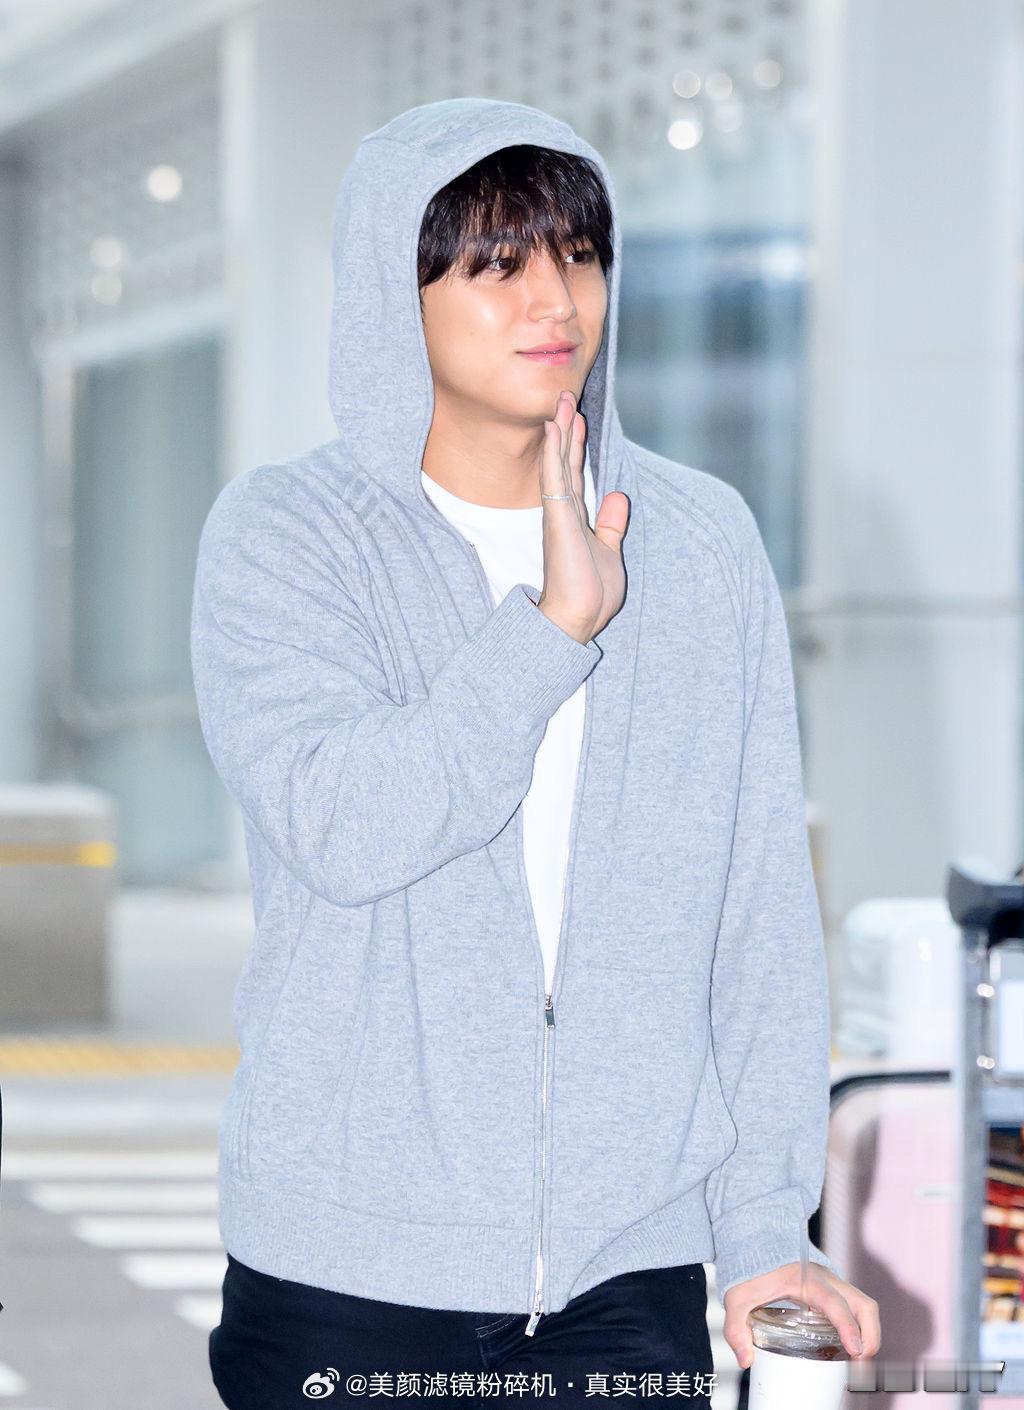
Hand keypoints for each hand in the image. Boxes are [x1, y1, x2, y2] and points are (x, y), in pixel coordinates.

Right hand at [536, 388, 629, 643]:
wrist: (578, 618)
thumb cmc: (591, 594)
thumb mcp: (610, 551)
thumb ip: (611, 525)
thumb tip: (618, 496)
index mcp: (575, 521)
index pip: (576, 475)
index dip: (576, 447)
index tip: (577, 420)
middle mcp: (563, 513)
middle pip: (566, 463)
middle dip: (566, 431)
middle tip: (564, 398)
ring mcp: (559, 515)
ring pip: (558, 464)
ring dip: (559, 432)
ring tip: (559, 403)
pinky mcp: (558, 520)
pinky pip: (555, 480)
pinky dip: (554, 454)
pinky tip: (555, 430)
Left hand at [723, 1262, 880, 1370]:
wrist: (755, 1244)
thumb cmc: (749, 1270)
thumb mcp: (737, 1298)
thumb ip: (736, 1327)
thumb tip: (746, 1360)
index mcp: (807, 1280)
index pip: (835, 1303)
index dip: (848, 1327)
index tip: (856, 1351)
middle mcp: (827, 1281)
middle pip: (863, 1305)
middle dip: (870, 1335)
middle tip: (860, 1363)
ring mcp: (833, 1286)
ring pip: (864, 1306)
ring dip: (869, 1333)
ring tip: (858, 1361)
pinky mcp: (832, 1292)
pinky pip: (856, 1309)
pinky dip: (860, 1328)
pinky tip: (849, 1349)